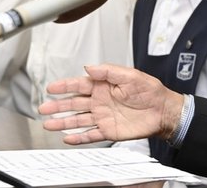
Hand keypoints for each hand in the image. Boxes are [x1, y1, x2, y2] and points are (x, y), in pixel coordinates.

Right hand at [38, 64, 184, 144]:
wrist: (163, 110)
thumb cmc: (151, 91)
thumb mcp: (131, 75)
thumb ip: (109, 71)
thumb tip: (89, 67)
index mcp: (104, 86)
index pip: (80, 85)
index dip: (65, 86)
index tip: (51, 87)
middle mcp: (100, 101)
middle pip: (74, 103)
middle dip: (58, 106)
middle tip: (43, 108)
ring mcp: (103, 116)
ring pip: (78, 120)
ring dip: (63, 122)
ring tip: (48, 125)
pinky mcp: (109, 130)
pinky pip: (90, 135)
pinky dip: (79, 138)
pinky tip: (67, 138)